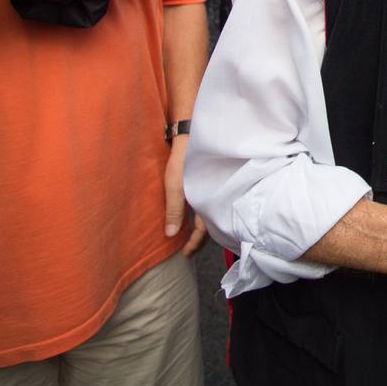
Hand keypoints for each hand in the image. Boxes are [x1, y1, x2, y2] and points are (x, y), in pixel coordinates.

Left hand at [164, 136, 207, 256]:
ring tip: (193, 234)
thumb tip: (171, 235)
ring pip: (213, 212)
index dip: (194, 244)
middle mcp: (215, 196)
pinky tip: (199, 212)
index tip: (185, 255)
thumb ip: (174, 209)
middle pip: (211, 223)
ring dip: (204, 225)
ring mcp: (216, 187)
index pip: (203, 230)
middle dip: (202, 238)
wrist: (194, 130)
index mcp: (207, 200)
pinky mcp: (214, 180)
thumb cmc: (184, 157)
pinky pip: (213, 200)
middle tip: (190, 248)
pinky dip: (206, 211)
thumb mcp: (175, 184)